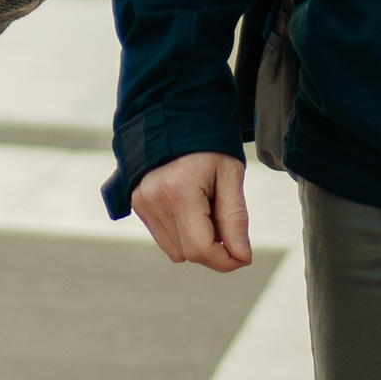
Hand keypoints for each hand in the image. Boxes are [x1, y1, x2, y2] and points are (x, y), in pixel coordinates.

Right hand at [131, 151, 253, 271]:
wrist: (176, 119)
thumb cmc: (209, 146)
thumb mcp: (230, 175)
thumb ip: (235, 218)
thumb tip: (242, 257)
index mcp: (178, 191)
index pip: (200, 250)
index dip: (226, 261)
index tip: (244, 255)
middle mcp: (153, 200)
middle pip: (188, 254)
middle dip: (213, 248)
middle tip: (224, 218)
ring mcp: (141, 203)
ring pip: (176, 252)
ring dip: (196, 242)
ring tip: (205, 209)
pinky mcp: (136, 205)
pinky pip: (164, 239)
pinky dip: (182, 234)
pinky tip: (189, 208)